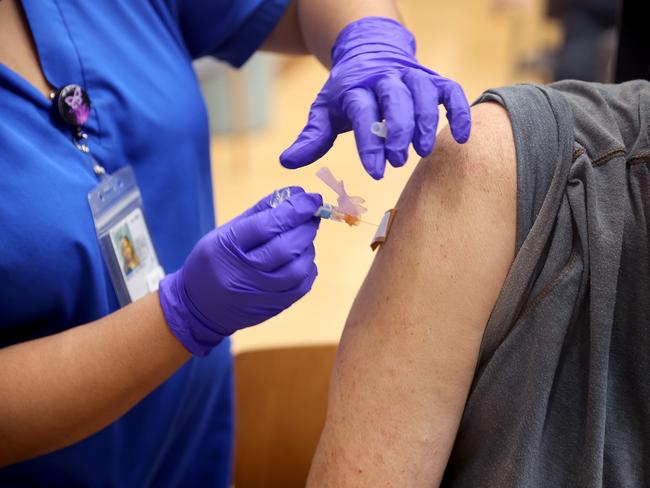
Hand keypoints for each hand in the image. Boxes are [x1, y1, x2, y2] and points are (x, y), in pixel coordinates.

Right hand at [158, 188, 321, 355]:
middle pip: (287, 247)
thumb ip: (260, 212)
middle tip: (311, 216)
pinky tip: (301, 258)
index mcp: (227, 247)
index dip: (295, 209)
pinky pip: (302, 286)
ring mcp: (259, 294)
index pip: (267, 225)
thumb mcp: (225, 232)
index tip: (312, 198)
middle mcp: (243, 273)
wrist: (199, 308)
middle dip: (306, 227)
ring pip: (298, 268)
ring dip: (308, 247)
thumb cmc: (212, 262)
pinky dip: (308, 268)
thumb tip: (295, 193)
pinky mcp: (272, 308)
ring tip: (303, 238)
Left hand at [280, 17, 471, 179]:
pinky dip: (459, 110)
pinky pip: (451, 89)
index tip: (375, 172)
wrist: (370, 52)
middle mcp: (384, 78)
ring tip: (423, 151)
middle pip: (395, 98)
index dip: (369, 143)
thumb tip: (287, 162)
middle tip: (398, 160)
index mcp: (355, 87)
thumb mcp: (326, 110)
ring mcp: (411, 76)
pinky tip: (461, 136)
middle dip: (398, 131)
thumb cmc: (348, 92)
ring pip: (423, 92)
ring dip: (426, 122)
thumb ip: (312, 137)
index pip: (363, 113)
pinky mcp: (433, 78)